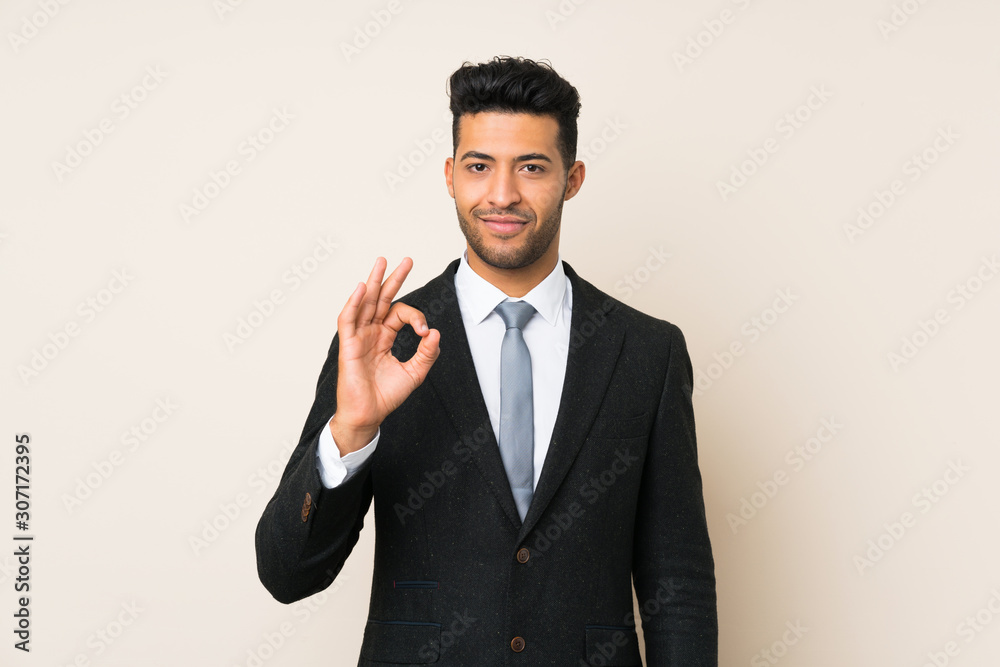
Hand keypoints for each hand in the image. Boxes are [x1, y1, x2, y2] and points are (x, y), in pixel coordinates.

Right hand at [330, 257, 439, 453]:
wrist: (369, 415)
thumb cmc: (386, 396)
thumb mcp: (415, 373)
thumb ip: (427, 353)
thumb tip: (435, 332)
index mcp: (384, 337)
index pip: (400, 314)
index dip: (415, 317)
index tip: (425, 332)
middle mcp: (370, 333)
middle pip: (381, 299)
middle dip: (393, 278)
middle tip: (406, 260)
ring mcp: (358, 337)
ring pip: (365, 303)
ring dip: (373, 282)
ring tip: (381, 262)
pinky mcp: (349, 346)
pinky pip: (348, 320)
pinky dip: (353, 303)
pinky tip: (361, 288)